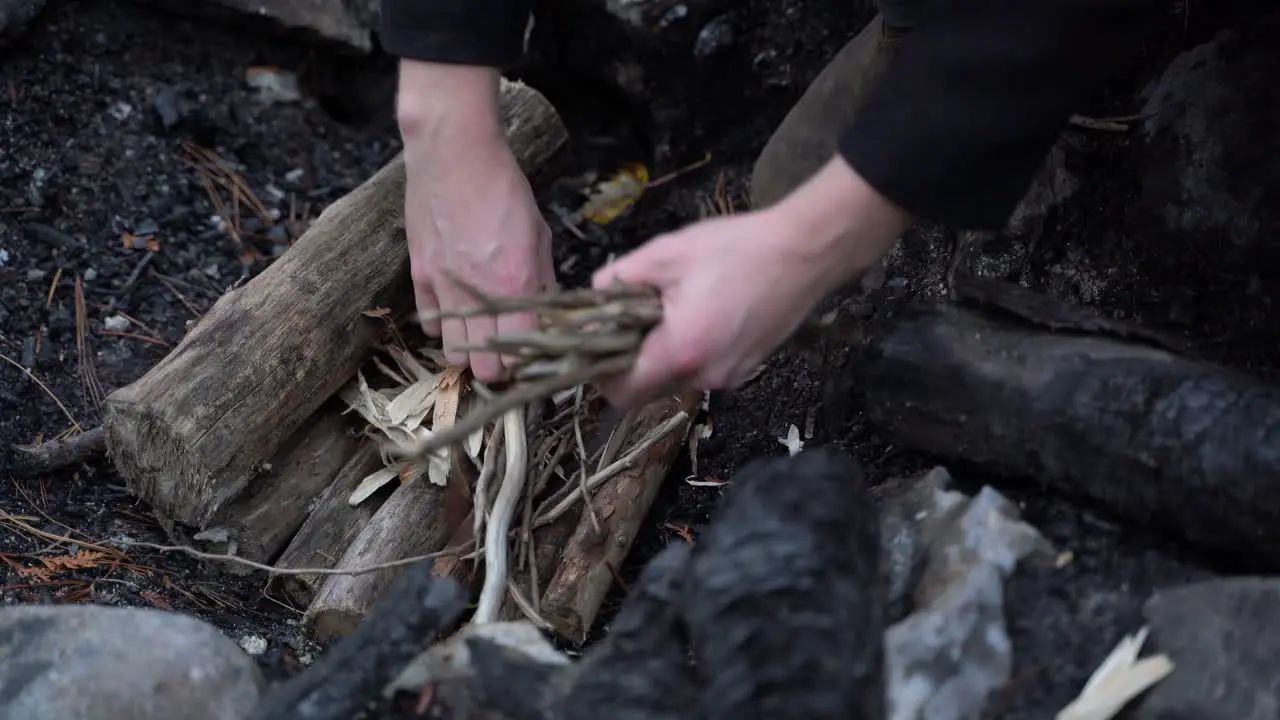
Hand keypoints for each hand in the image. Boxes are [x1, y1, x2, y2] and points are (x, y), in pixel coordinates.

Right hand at [397, 61, 556, 382]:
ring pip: (451, 354)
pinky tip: (456, 312)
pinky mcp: (419, 277)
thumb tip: (548, 316)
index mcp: (515, 286)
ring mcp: (443, 289)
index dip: (527, 366)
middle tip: (507, 353)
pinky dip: (443, 326)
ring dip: (468, 352)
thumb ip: (543, 283)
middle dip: (498, 369)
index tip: (533, 361)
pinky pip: (429, 323)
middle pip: (484, 368)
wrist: (453, 155)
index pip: (520, 356)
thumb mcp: (540, 237)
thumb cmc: (505, 191)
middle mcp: (477, 295)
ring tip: (481, 337)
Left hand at [590, 157, 911, 407]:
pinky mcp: (745, 369)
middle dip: (629, 362)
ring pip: (674, 380)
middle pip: (647, 390)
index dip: (600, 373)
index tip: (595, 341)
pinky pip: (701, 371)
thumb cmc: (738, 249)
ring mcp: (729, 377)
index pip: (622, 392)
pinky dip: (687, 352)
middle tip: (625, 320)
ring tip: (664, 310)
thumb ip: (620, 278)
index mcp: (683, 351)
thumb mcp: (667, 252)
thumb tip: (594, 296)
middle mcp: (706, 376)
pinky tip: (696, 313)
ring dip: (659, 356)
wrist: (806, 252)